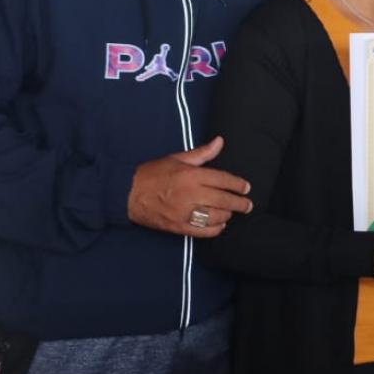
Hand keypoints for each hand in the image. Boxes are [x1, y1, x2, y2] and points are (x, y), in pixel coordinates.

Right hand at [128, 137, 252, 237]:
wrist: (125, 193)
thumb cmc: (152, 173)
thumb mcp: (177, 158)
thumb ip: (202, 153)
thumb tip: (220, 141)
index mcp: (191, 175)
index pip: (223, 180)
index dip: (238, 185)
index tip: (246, 188)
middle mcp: (191, 194)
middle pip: (224, 200)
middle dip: (240, 203)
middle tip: (248, 205)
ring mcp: (184, 212)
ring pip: (215, 217)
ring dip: (227, 215)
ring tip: (231, 213)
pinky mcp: (177, 226)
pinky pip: (202, 231)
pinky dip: (215, 229)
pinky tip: (219, 225)